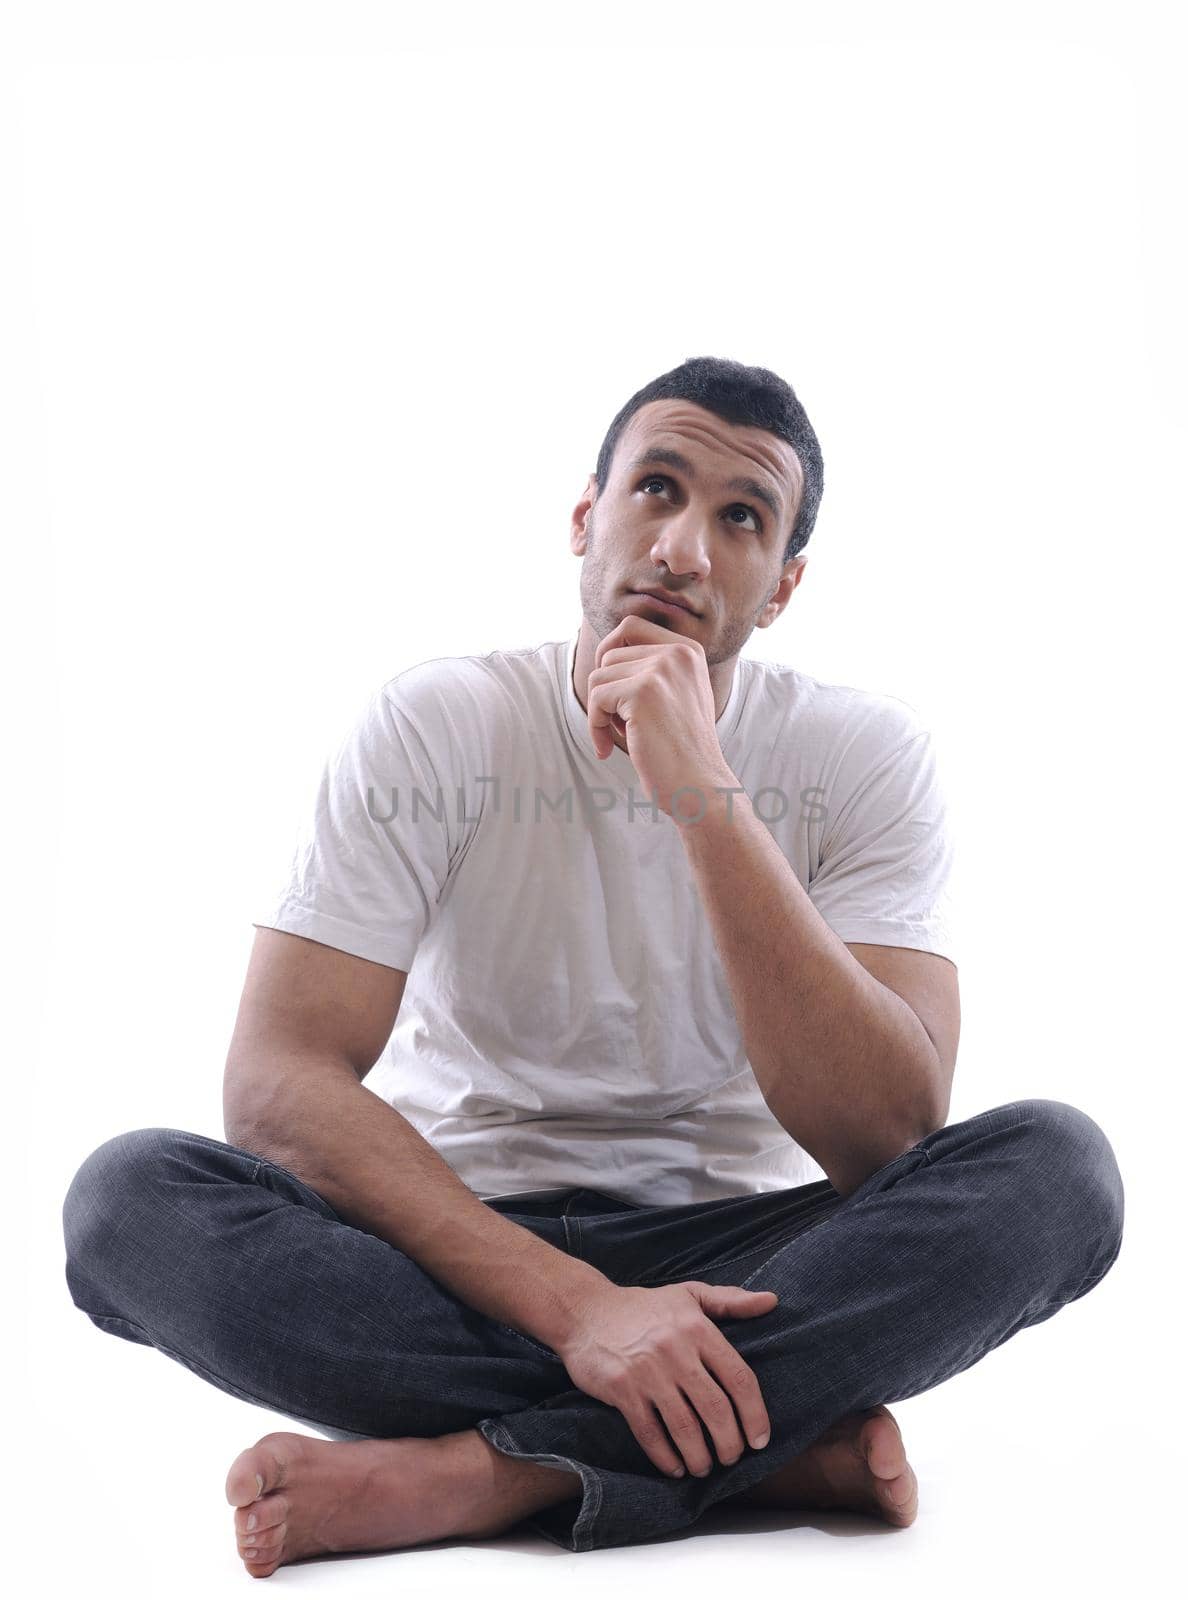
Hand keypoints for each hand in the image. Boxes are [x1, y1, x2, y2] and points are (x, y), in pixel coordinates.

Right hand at [553, 1280, 777, 1477]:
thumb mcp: (688, 1295)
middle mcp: (676, 1350)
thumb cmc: (643, 1306)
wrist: (585, 1311)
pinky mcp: (622, 1390)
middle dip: (730, 1444)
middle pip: (717, 1410)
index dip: (755, 1415)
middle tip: (731, 1457)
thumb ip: (731, 1301)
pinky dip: (667, 1458)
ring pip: (686, 1429)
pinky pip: (651, 1434)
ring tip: (705, 1466)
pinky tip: (676, 1467)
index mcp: (698, 1328)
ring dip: (701, 1457)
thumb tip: (772, 1302)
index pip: (739, 1378)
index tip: (760, 1439)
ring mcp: (648, 1372)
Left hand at [587, 615, 735, 819]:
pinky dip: (595, 726)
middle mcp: (677, 653)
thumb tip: (604, 652)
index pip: (631, 626)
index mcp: (689, 649)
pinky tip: (608, 748)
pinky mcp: (642, 692)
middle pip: (610, 654)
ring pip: (599, 676)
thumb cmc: (684, 749)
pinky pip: (596, 698)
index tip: (609, 688)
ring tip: (620, 736)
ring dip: (600, 711)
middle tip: (617, 722)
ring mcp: (660, 670)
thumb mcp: (679, 694)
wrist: (701, 786)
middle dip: (605, 689)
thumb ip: (653, 669)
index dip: (610, 652)